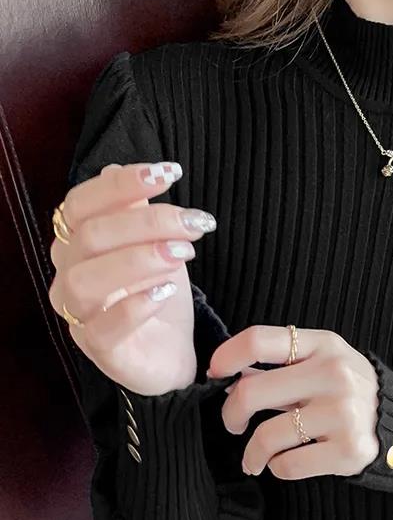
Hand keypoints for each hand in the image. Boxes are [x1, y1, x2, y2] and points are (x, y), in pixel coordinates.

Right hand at [49, 161, 216, 394]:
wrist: (173, 350)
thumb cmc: (158, 291)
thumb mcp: (156, 244)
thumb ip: (137, 211)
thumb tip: (116, 169)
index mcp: (77, 242)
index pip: (80, 203)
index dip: (121, 185)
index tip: (170, 173)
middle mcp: (69, 275)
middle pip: (91, 236)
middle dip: (149, 222)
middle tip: (195, 222)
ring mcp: (79, 315)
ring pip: (87, 280)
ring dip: (140, 259)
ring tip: (185, 253)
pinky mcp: (100, 351)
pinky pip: (104, 328)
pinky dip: (137, 305)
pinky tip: (167, 291)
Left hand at [208, 327, 380, 479]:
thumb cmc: (349, 391)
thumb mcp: (323, 362)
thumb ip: (281, 365)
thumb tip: (230, 376)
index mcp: (324, 345)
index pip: (259, 340)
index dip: (226, 356)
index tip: (215, 374)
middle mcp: (334, 374)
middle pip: (251, 392)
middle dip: (231, 415)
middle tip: (234, 425)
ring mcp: (343, 413)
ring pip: (266, 436)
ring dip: (252, 453)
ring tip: (255, 458)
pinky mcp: (349, 450)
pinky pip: (288, 465)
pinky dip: (278, 468)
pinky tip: (286, 462)